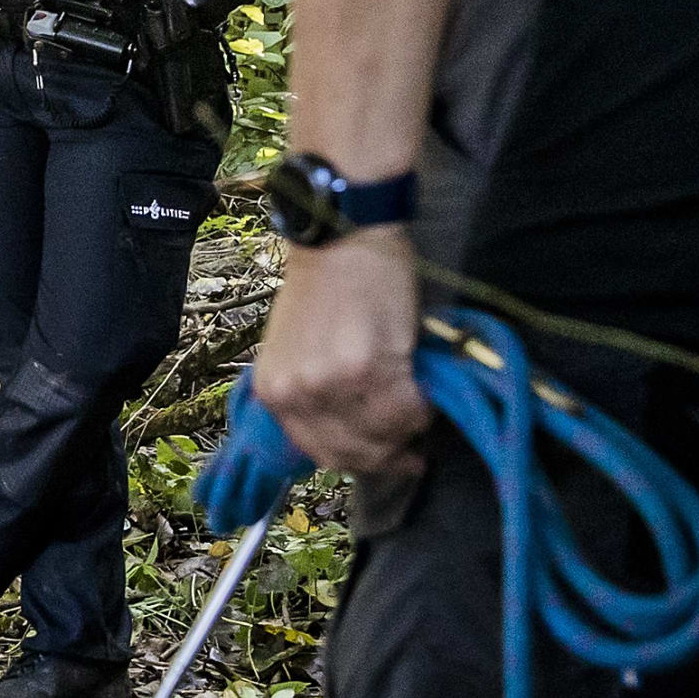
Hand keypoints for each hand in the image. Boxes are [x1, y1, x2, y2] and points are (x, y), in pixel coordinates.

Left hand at [252, 228, 431, 474]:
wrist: (342, 236)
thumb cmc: (323, 286)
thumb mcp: (299, 350)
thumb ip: (316, 394)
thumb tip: (359, 432)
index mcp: (273, 392)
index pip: (320, 452)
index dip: (360, 461)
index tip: (388, 459)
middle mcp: (297, 394)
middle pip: (352, 453)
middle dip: (387, 455)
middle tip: (412, 447)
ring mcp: (330, 384)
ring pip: (384, 435)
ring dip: (408, 429)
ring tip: (419, 409)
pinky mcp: (368, 367)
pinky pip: (408, 409)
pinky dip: (423, 406)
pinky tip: (425, 390)